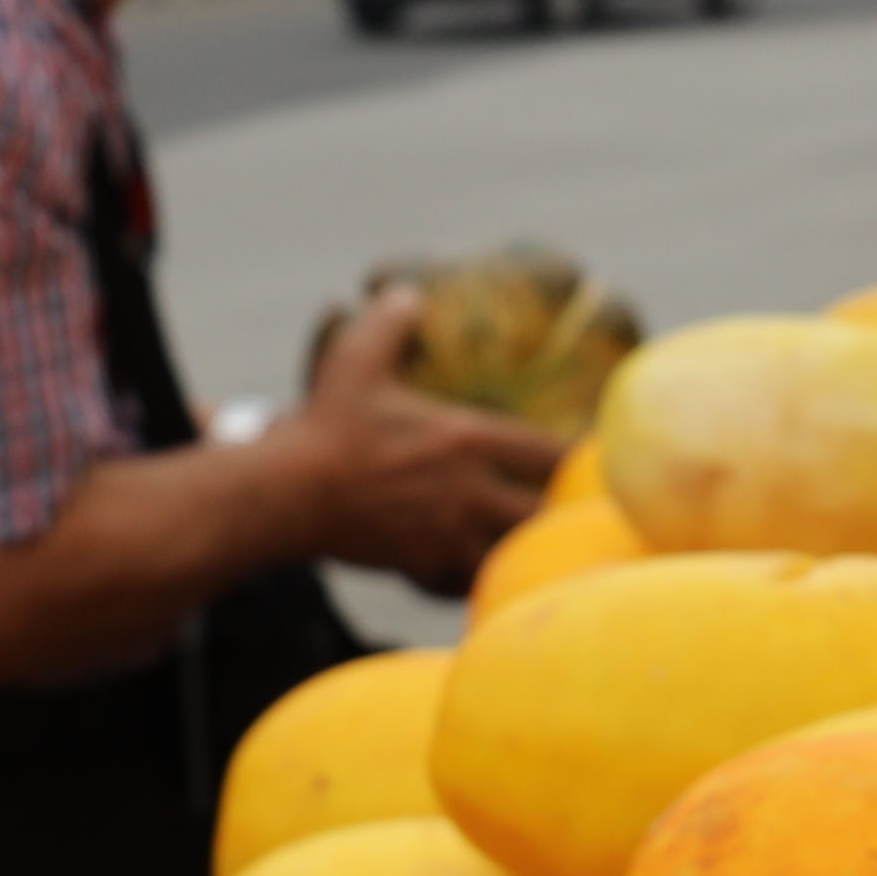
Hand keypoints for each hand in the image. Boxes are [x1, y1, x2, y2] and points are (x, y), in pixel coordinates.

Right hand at [272, 282, 564, 597]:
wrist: (288, 494)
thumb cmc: (326, 426)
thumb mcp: (357, 360)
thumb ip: (390, 323)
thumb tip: (409, 293)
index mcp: (467, 440)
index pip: (549, 454)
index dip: (576, 458)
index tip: (588, 457)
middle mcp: (469, 493)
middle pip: (544, 513)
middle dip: (560, 511)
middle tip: (569, 506)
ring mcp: (449, 537)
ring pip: (513, 554)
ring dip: (524, 547)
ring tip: (532, 541)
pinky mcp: (425, 568)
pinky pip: (469, 582)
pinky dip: (479, 577)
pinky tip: (478, 569)